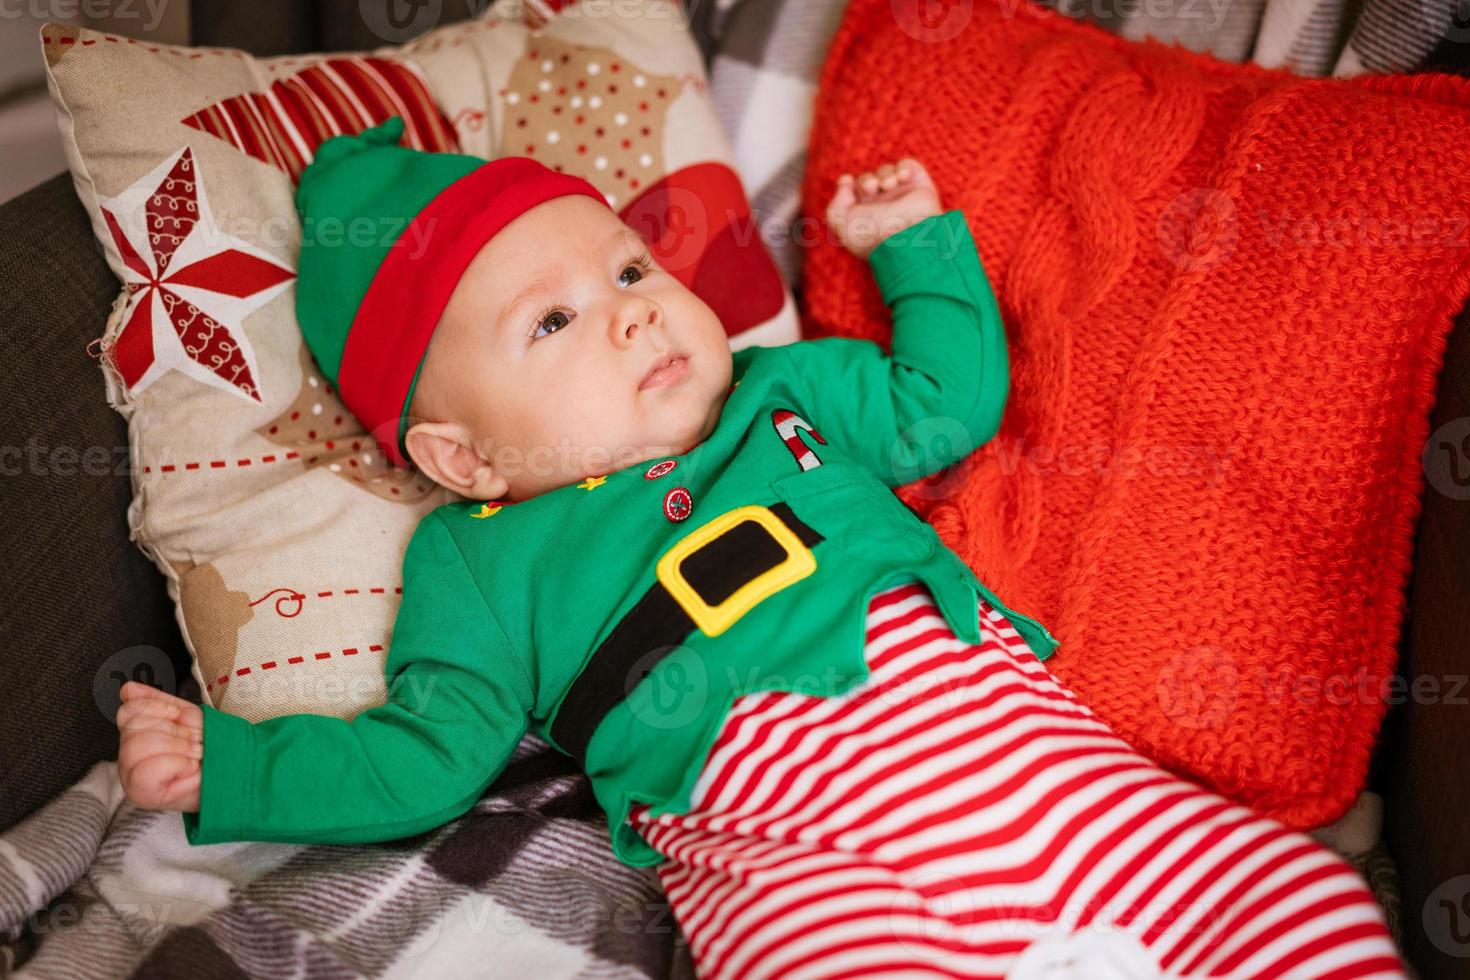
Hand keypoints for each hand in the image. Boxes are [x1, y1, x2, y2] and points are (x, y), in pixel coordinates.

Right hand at [116, 681, 203, 811]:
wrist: (229, 776)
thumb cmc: (208, 750)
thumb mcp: (186, 719)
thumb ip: (157, 702)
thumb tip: (128, 689)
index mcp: (134, 735)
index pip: (129, 710)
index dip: (160, 709)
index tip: (180, 718)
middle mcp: (125, 756)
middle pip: (134, 727)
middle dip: (176, 731)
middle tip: (195, 743)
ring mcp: (129, 776)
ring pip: (139, 745)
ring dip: (179, 747)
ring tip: (193, 756)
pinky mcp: (139, 793)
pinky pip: (149, 768)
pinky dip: (177, 764)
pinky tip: (187, 769)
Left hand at [825, 158, 942, 260]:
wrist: (907, 235)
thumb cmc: (873, 234)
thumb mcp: (843, 224)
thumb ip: (835, 204)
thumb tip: (846, 183)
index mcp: (865, 218)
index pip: (852, 194)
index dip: (847, 184)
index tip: (846, 181)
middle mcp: (883, 207)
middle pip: (868, 180)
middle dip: (867, 180)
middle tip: (870, 188)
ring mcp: (902, 197)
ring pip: (886, 172)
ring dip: (884, 174)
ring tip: (887, 185)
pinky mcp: (920, 187)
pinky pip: (908, 166)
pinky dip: (903, 168)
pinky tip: (901, 178)